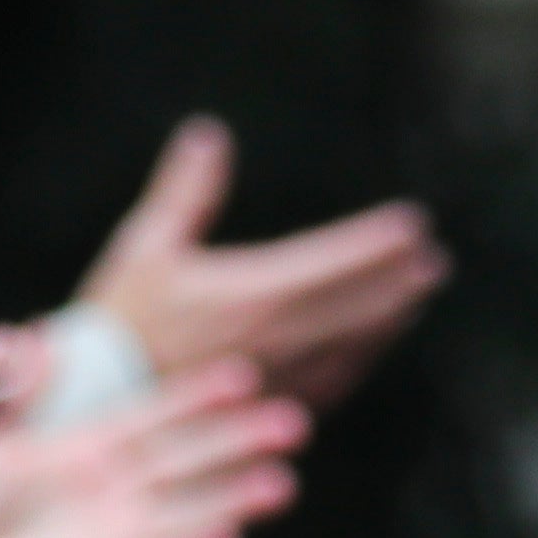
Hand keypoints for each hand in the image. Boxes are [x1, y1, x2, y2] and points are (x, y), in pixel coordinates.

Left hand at [0, 361, 306, 537]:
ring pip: (185, 514)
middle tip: (294, 424)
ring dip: (232, 501)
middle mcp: (113, 489)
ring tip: (280, 486)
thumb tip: (25, 338)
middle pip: (187, 461)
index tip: (246, 375)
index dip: (198, 397)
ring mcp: (113, 535)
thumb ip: (11, 394)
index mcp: (88, 446)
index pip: (155, 414)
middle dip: (239, 443)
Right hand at [72, 118, 445, 406]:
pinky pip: (334, 380)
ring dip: (390, 319)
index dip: (377, 243)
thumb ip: (186, 190)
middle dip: (399, 280)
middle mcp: (279, 337)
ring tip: (416, 297)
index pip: (334, 262)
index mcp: (254, 292)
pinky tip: (372, 346)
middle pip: (358, 305)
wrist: (103, 399)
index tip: (413, 224)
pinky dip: (362, 357)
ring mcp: (282, 376)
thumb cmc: (123, 319)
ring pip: (353, 345)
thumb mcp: (147, 245)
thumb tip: (208, 133)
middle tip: (434, 261)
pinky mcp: (273, 404)